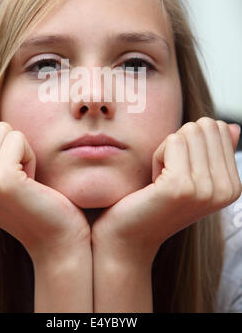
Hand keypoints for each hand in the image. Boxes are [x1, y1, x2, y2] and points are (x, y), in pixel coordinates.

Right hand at [0, 117, 90, 262]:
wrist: (54, 237)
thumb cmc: (29, 201)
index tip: (4, 169)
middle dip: (8, 143)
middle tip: (17, 175)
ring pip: (2, 129)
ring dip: (20, 149)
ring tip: (24, 179)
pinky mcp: (0, 180)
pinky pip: (17, 138)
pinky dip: (30, 155)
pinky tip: (31, 181)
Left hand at [91, 118, 241, 262]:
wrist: (131, 236)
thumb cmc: (156, 201)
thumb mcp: (191, 174)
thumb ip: (213, 151)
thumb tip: (231, 126)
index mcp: (233, 186)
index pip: (218, 128)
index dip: (191, 142)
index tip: (180, 171)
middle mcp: (226, 189)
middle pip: (204, 126)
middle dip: (180, 142)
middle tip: (169, 173)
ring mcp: (206, 189)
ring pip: (188, 132)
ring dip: (167, 150)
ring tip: (161, 179)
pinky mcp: (181, 186)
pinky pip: (172, 141)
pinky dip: (157, 155)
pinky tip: (154, 182)